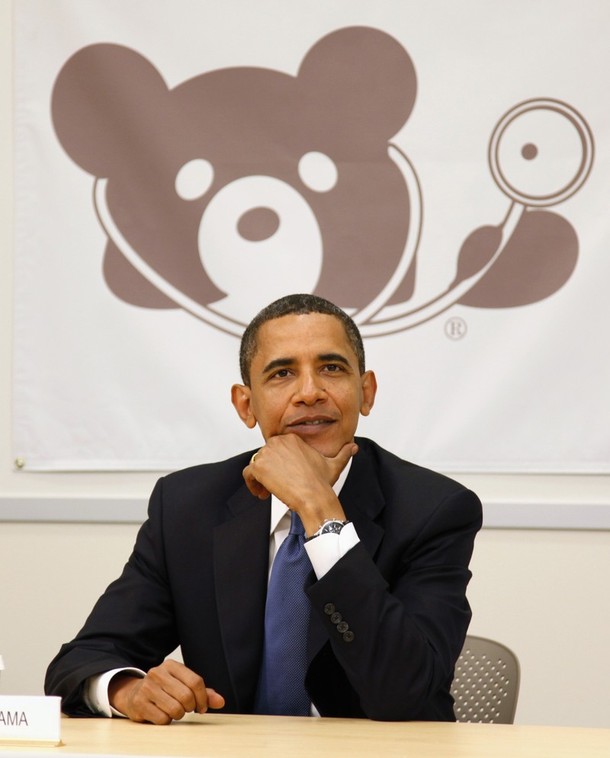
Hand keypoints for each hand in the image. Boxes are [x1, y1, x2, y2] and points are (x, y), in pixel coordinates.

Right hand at [108, 659, 224, 724]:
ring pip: (175, 709)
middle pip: (186, 696)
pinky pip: (162, 719)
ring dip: (178, 715)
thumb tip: (221, 701)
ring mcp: (147, 687)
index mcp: (171, 665)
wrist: (133, 694)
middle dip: (190, 707)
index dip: (203, 698)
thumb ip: (203, 692)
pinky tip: (161, 714)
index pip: (195, 681)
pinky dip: (166, 721)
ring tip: (174, 711)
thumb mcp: (182, 685)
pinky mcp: (139, 703)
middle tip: (187, 709)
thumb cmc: (163, 690)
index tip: (202, 706)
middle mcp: (158, 673)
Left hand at [242, 435, 356, 533]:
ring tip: (268, 492)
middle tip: (277, 486)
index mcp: (292, 438)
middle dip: (268, 471)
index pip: (275, 448)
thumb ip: (343, 453)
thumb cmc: (322, 483)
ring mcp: (267, 453)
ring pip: (255, 464)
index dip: (278, 464)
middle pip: (264, 456)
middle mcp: (278, 441)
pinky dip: (251, 485)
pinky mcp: (259, 467)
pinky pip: (247, 474)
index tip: (285, 477)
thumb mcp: (334, 464)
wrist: (314, 497)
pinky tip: (262, 494)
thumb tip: (354, 446)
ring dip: (259, 479)